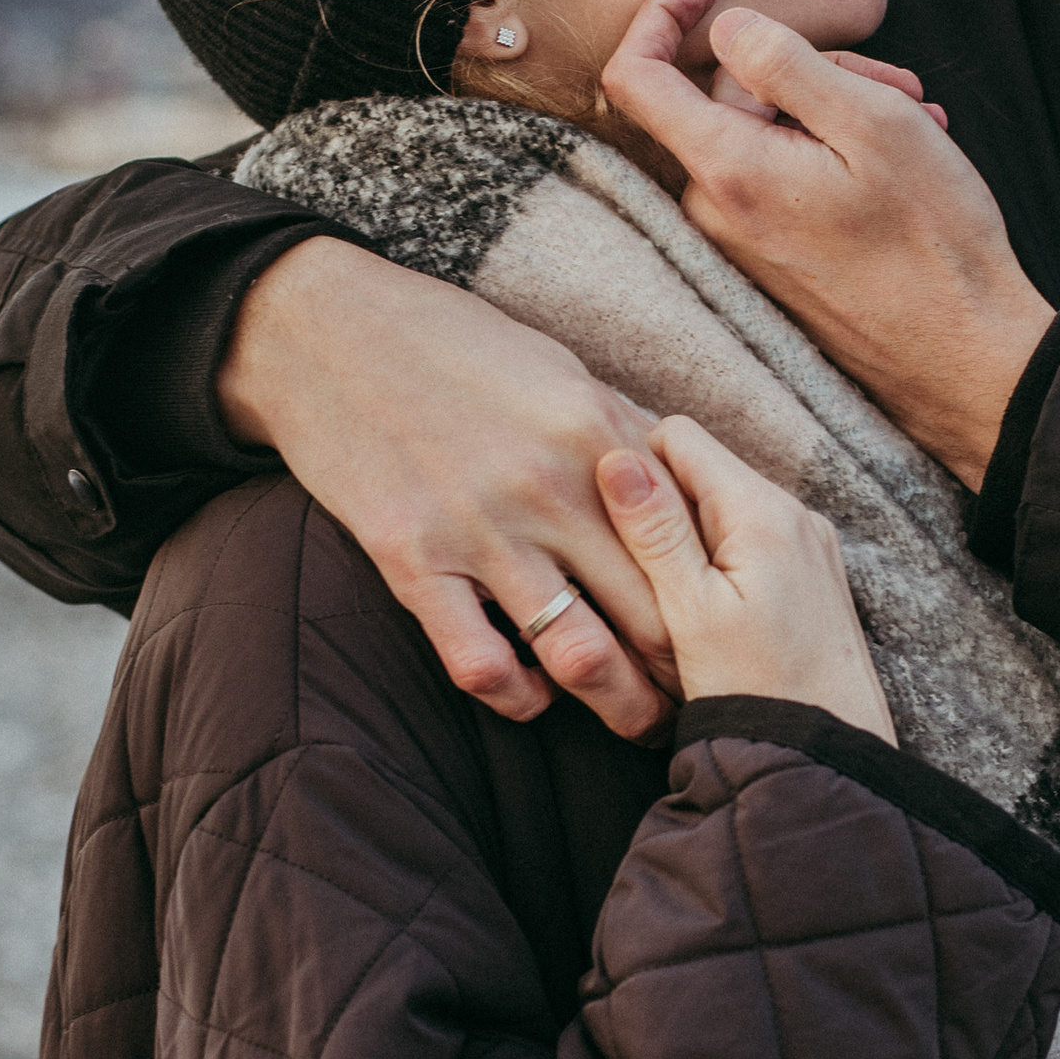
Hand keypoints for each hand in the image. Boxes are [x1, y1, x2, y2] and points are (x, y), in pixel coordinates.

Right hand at [222, 239, 677, 739]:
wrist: (325, 332)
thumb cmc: (449, 344)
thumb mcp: (555, 368)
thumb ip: (621, 430)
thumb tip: (683, 479)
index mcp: (598, 433)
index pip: (691, 543)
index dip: (723, 601)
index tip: (734, 635)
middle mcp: (551, 486)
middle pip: (654, 611)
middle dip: (687, 671)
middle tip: (700, 702)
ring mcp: (481, 527)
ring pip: (579, 653)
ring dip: (618, 704)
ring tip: (637, 726)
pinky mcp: (412, 560)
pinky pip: (480, 662)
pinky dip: (516, 696)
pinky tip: (531, 697)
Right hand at [596, 420, 894, 740]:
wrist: (828, 760)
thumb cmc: (756, 694)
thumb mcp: (691, 613)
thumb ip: (655, 532)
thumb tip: (617, 457)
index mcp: (762, 510)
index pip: (677, 437)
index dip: (631, 471)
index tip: (606, 521)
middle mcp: (795, 513)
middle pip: (701, 471)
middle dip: (658, 510)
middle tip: (631, 570)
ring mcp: (810, 543)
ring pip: (723, 509)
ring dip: (686, 541)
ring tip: (666, 601)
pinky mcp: (814, 576)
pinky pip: (751, 542)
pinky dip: (718, 564)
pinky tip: (704, 615)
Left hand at [602, 0, 1055, 491]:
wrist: (964, 356)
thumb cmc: (932, 240)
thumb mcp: (871, 122)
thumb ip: (784, 63)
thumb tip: (725, 28)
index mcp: (726, 171)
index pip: (634, 78)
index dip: (659, 13)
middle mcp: (713, 213)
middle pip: (724, 98)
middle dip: (806, 69)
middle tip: (900, 82)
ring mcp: (738, 243)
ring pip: (762, 136)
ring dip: (834, 111)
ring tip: (918, 121)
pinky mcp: (767, 263)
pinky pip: (778, 180)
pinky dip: (831, 154)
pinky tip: (900, 160)